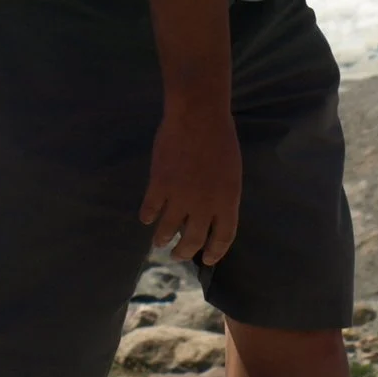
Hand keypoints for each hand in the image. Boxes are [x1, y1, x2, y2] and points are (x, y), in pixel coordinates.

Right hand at [139, 96, 241, 264]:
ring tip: (160, 243)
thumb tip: (213, 212)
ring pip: (168, 230)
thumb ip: (222, 195)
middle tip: (179, 256)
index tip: (207, 260)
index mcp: (227, 202)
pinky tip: (146, 218)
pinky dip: (148, 216)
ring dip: (163, 239)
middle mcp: (204, 206)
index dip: (214, 252)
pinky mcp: (159, 185)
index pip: (223, 238)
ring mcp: (179, 197)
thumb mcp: (231, 172)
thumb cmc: (220, 138)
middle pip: (193, 240)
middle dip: (185, 252)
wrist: (198, 116)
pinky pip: (150, 209)